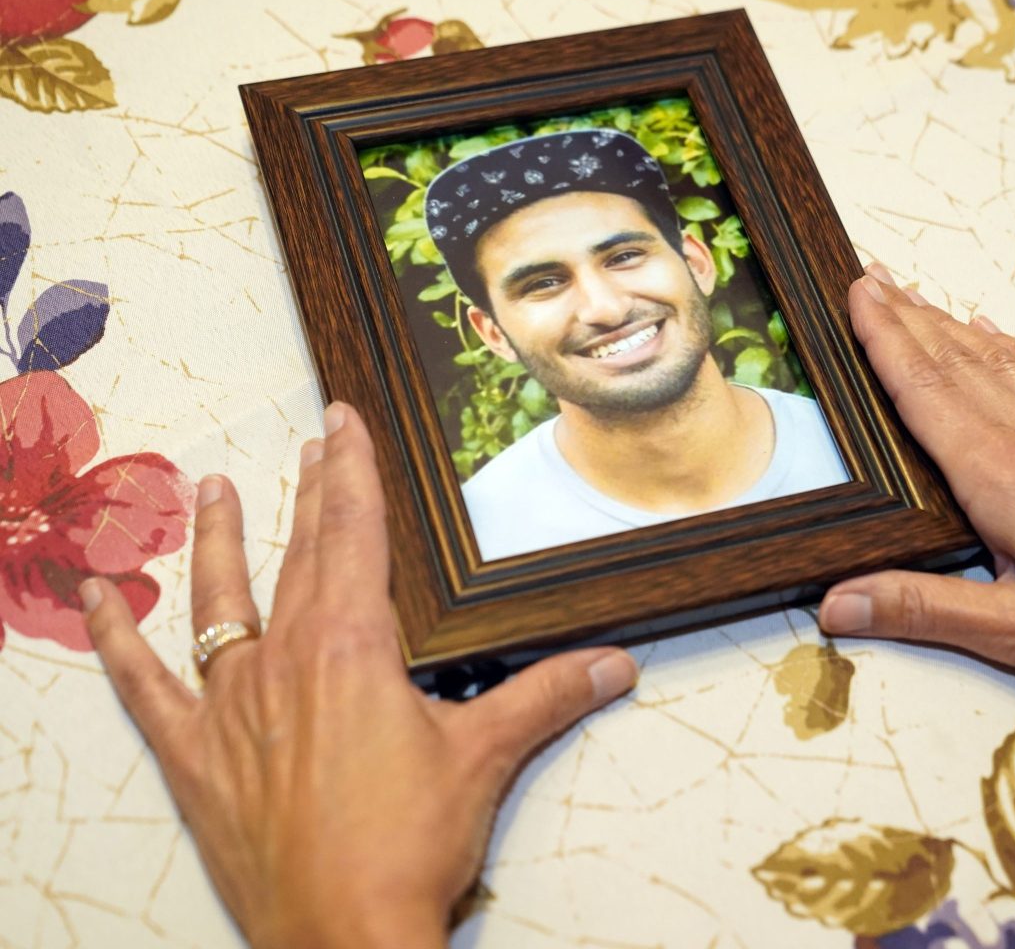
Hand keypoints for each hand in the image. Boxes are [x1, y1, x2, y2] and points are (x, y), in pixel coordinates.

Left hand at [82, 402, 637, 948]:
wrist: (343, 935)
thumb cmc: (405, 847)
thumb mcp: (485, 758)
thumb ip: (547, 697)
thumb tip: (611, 663)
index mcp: (351, 649)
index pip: (355, 535)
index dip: (353, 472)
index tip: (345, 424)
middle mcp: (284, 662)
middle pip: (298, 555)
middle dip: (308, 492)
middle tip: (312, 443)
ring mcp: (232, 707)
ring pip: (219, 602)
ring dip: (218, 541)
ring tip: (213, 491)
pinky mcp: (196, 755)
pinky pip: (144, 685)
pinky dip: (116, 639)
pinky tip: (97, 599)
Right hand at [819, 264, 1014, 703]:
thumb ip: (926, 609)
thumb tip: (836, 603)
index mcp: (1004, 478)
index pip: (927, 393)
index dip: (886, 341)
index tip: (855, 296)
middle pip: (956, 361)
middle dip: (906, 316)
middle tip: (867, 275)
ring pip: (998, 360)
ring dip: (948, 323)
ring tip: (911, 292)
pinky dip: (1010, 346)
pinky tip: (993, 332)